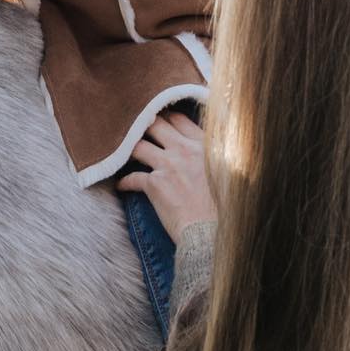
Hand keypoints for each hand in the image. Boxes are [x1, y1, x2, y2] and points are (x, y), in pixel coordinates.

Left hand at [115, 111, 216, 241]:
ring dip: (128, 148)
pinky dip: (124, 182)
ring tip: (123, 153)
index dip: (166, 118)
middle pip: (155, 124)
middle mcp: (184, 150)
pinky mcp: (155, 184)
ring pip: (138, 145)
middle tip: (135, 129)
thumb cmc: (227, 209)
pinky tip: (121, 186)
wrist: (214, 232)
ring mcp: (168, 166)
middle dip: (143, 124)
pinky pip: (132, 177)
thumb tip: (205, 151)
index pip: (178, 119)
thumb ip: (213, 156)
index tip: (158, 120)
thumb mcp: (229, 173)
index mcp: (204, 145)